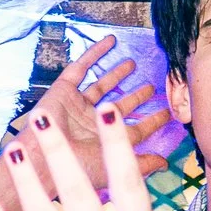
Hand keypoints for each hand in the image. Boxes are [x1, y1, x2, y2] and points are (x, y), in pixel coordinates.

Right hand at [8, 35, 173, 185]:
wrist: (43, 160)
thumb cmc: (78, 169)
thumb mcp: (116, 167)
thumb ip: (142, 164)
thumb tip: (166, 163)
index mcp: (107, 141)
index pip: (136, 129)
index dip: (151, 121)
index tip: (167, 112)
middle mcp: (94, 122)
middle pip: (120, 106)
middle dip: (135, 97)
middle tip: (151, 87)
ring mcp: (79, 105)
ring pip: (102, 86)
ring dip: (117, 74)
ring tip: (132, 63)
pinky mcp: (64, 90)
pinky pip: (81, 68)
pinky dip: (95, 53)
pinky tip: (110, 41)